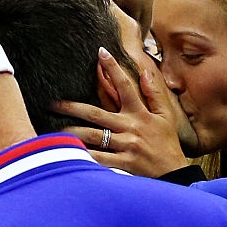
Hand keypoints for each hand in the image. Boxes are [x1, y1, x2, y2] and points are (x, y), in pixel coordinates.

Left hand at [54, 48, 188, 177]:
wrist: (174, 174)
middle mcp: (130, 127)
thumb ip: (154, 93)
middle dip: (72, 107)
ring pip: (92, 136)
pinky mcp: (122, 163)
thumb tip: (145, 72)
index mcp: (139, 113)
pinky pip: (99, 158)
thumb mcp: (165, 116)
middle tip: (52, 103)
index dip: (113, 67)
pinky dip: (84, 155)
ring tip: (54, 129)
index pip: (125, 85)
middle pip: (95, 113)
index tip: (101, 52)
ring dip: (72, 132)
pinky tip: (69, 152)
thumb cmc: (167, 144)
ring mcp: (125, 146)